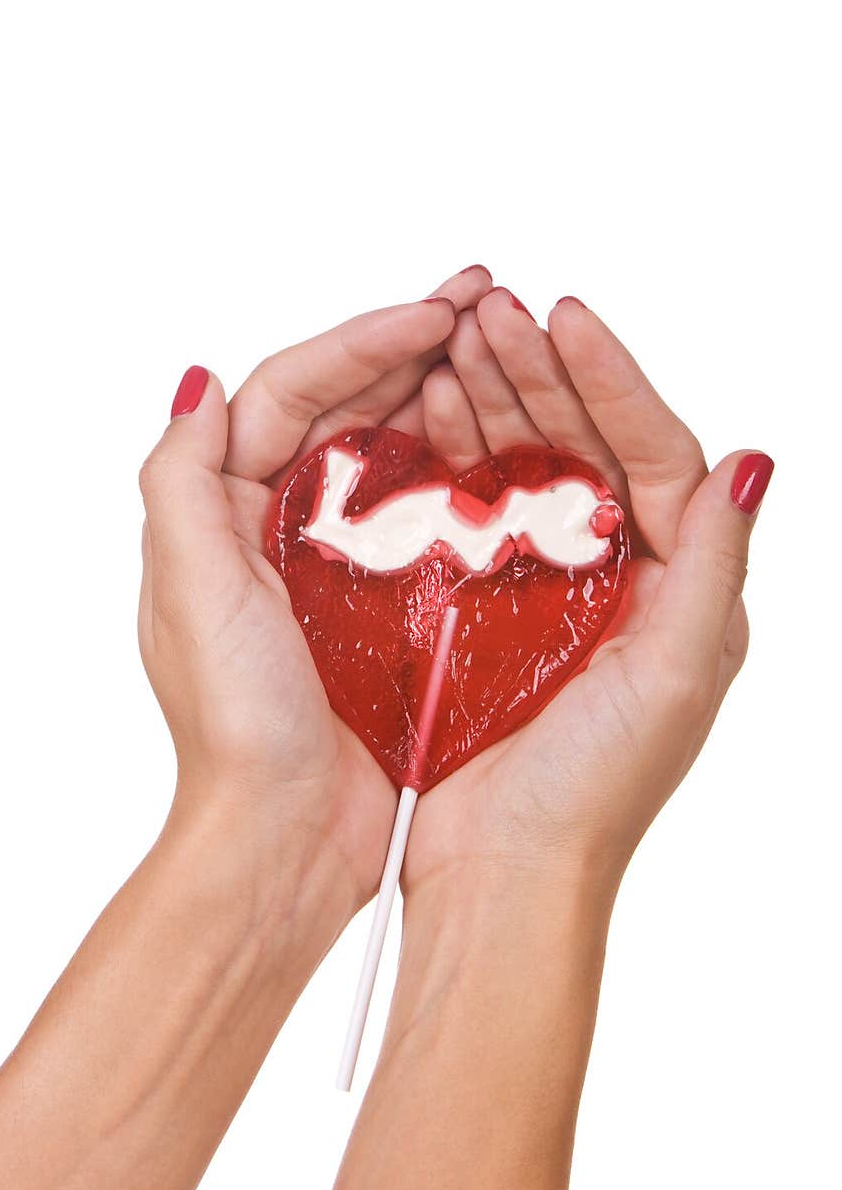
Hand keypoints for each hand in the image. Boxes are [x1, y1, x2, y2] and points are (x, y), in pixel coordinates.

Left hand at [138, 266, 492, 907]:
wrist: (286, 836)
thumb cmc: (237, 726)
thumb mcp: (191, 591)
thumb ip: (179, 479)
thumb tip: (200, 381)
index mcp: (223, 511)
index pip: (288, 391)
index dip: (360, 340)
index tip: (434, 314)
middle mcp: (274, 526)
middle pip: (343, 408)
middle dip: (410, 348)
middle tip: (484, 301)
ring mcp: (333, 565)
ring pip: (387, 452)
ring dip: (438, 395)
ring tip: (501, 351)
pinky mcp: (382, 607)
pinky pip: (421, 518)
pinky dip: (455, 471)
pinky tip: (501, 443)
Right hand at [410, 290, 772, 894]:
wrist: (505, 875)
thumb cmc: (593, 795)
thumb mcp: (674, 675)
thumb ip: (713, 565)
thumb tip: (754, 462)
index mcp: (681, 589)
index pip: (660, 453)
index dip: (614, 380)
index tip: (567, 319)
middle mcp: (624, 580)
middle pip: (591, 448)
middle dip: (544, 375)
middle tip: (494, 314)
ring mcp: (554, 591)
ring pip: (532, 469)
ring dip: (498, 404)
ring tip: (457, 347)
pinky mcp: (491, 610)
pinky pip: (481, 513)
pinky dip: (460, 459)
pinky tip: (435, 415)